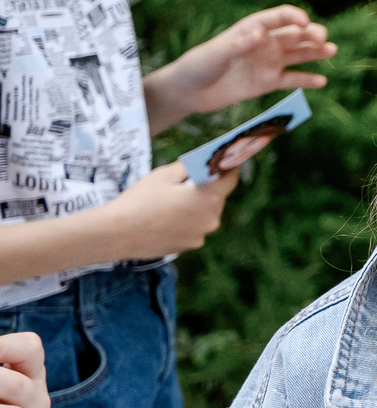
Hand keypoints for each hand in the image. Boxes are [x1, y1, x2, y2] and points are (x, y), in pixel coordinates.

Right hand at [105, 162, 240, 260]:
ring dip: (197, 206)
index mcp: (209, 198)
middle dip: (208, 188)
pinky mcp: (188, 246)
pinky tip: (167, 217)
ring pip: (206, 214)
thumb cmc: (140, 200)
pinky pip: (194, 228)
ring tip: (175, 200)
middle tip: (193, 180)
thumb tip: (202, 163)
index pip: (230, 179)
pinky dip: (187, 221)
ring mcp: (200, 235)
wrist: (115, 233)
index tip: (225, 162)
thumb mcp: (164, 175)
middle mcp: (211, 219)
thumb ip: (189, 167)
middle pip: (217, 197)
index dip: (228, 168)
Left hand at [145, 5, 335, 133]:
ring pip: (298, 54)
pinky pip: (292, 79)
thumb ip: (239, 45)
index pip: (279, 17)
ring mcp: (268, 62)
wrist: (189, 92)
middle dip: (311, 34)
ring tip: (332, 51)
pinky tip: (322, 81)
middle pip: (295, 34)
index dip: (295, 17)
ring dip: (316, 52)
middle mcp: (265, 43)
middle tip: (323, 39)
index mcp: (252, 29)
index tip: (305, 23)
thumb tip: (260, 34)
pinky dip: (308, 80)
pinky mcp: (268, 81)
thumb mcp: (216, 54)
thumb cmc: (198, 66)